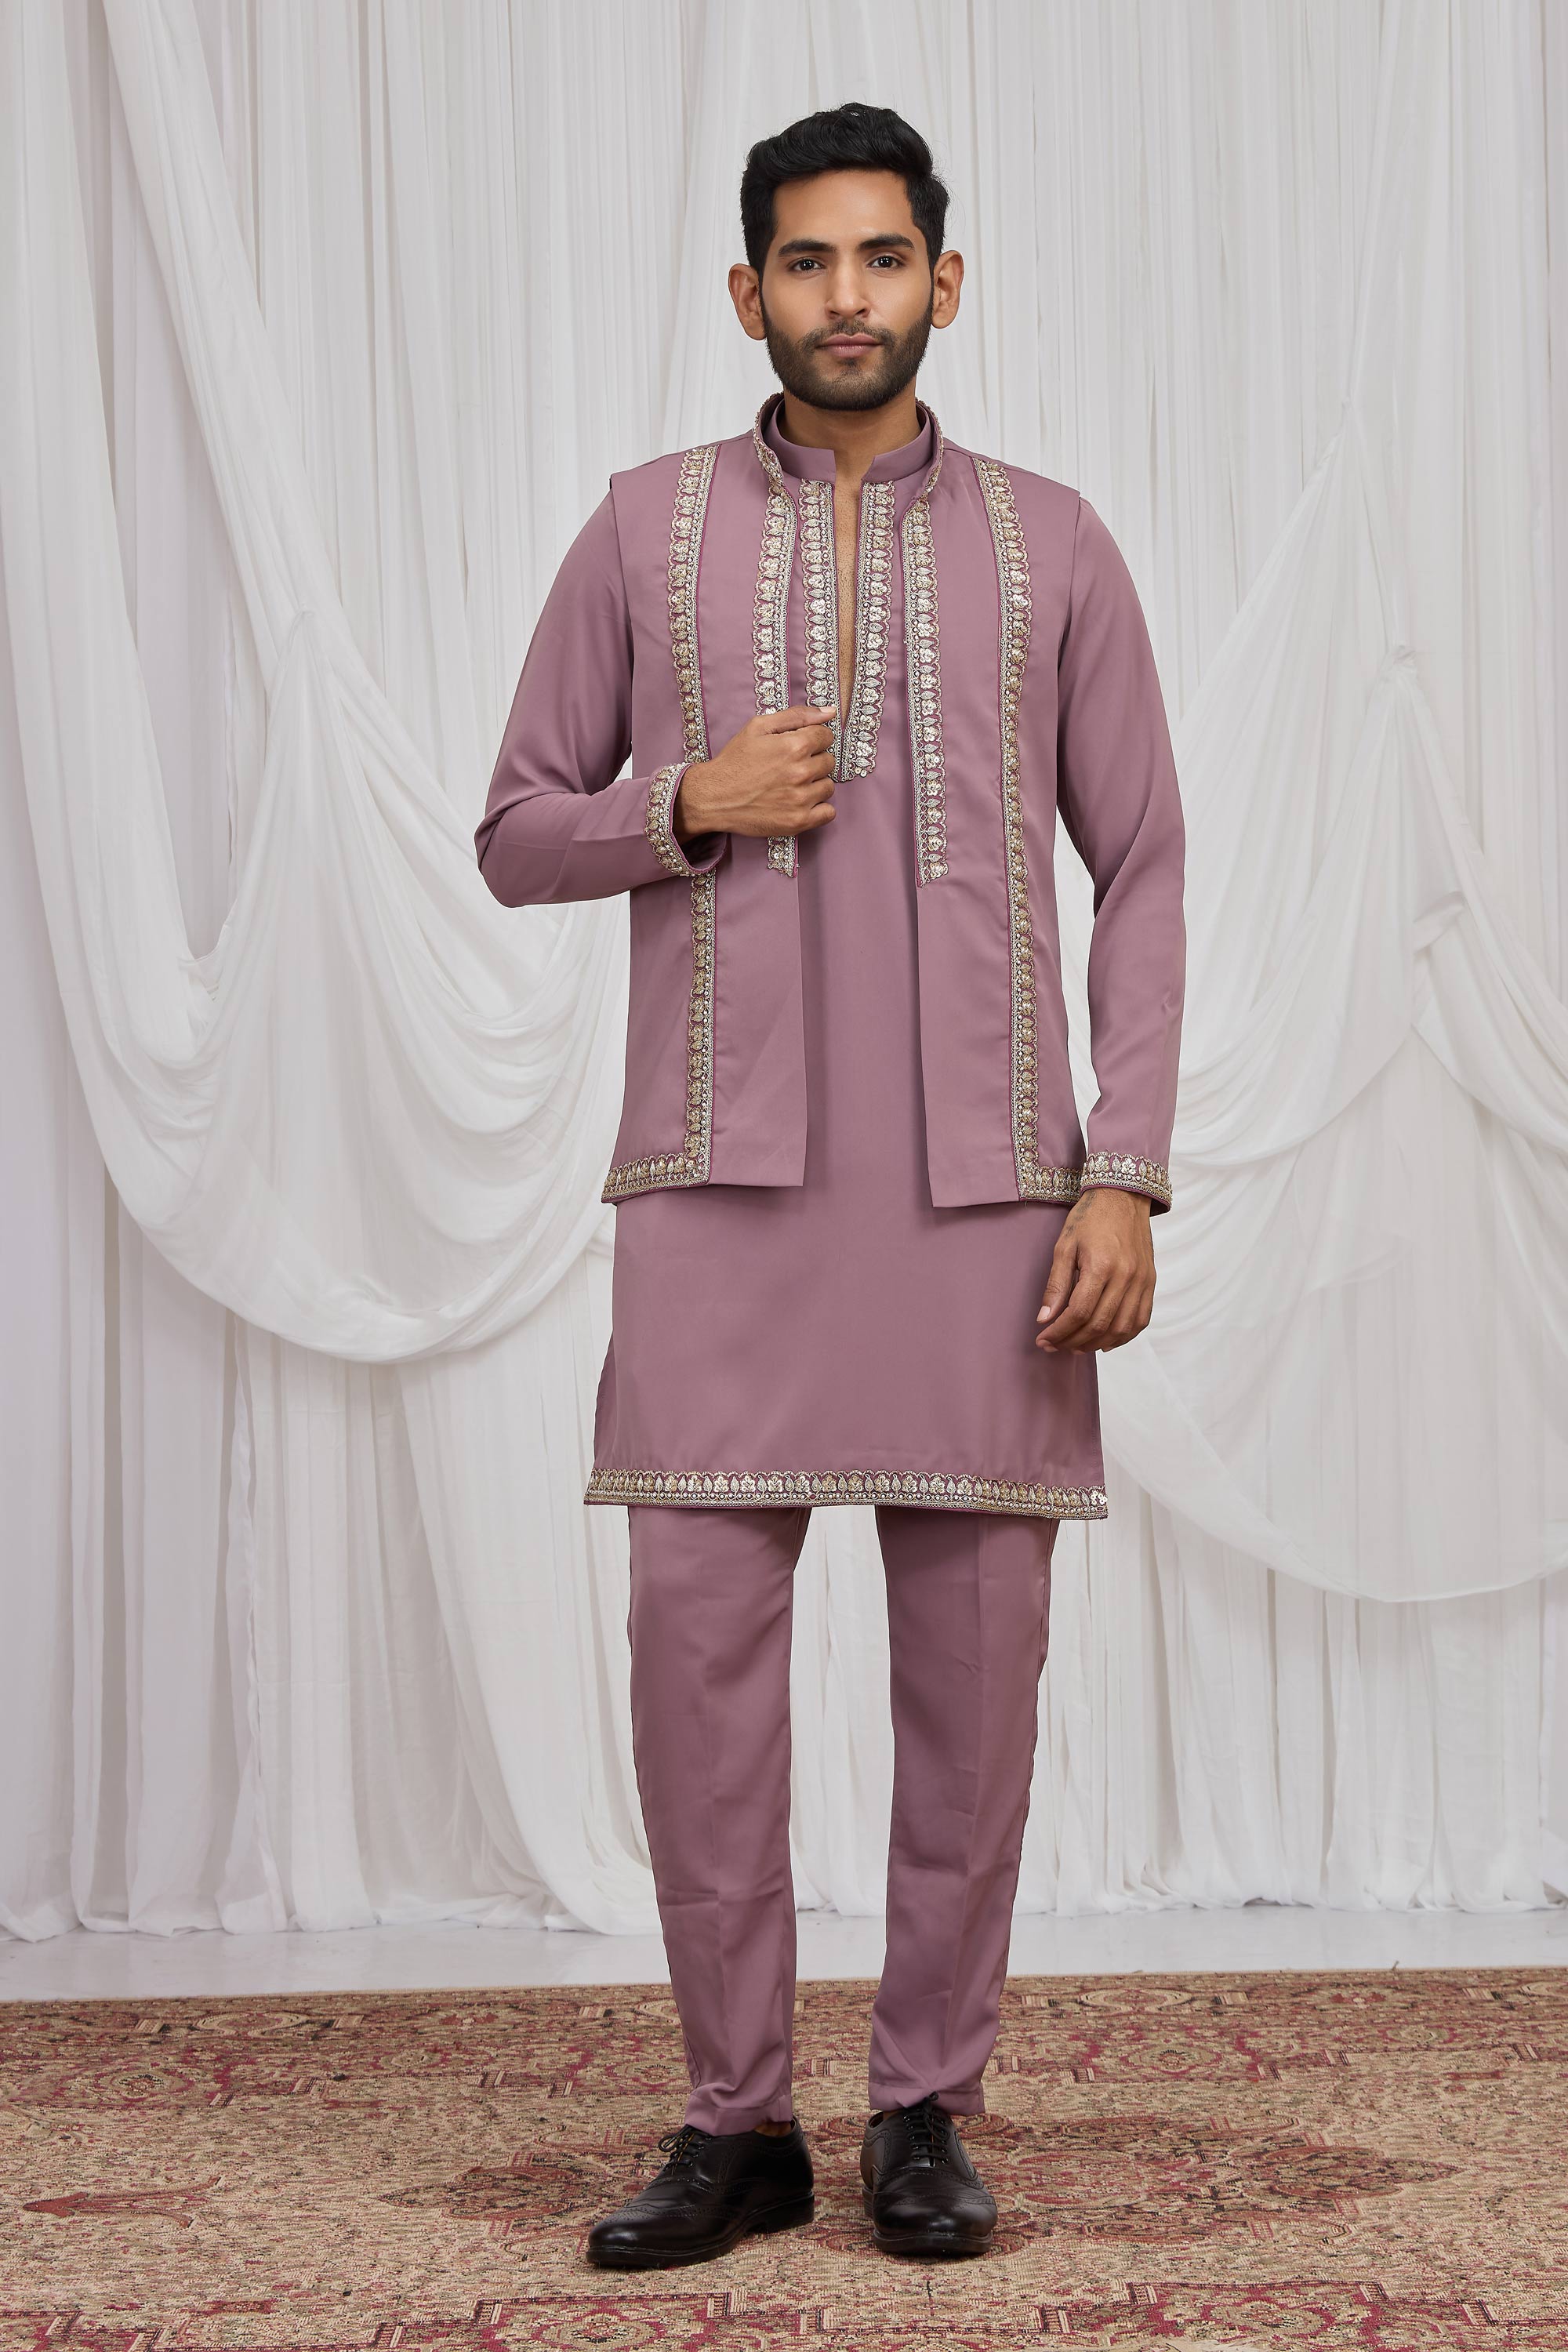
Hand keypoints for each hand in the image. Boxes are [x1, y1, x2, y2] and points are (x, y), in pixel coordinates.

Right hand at [673, 705, 838, 841]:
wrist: (714, 797)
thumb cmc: (735, 760)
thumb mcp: (759, 727)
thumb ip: (796, 716)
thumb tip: (830, 712)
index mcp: (794, 746)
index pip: (827, 737)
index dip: (814, 740)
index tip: (800, 747)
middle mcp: (801, 772)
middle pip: (829, 762)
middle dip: (814, 761)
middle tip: (791, 767)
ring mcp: (801, 799)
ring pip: (828, 787)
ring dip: (815, 785)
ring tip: (792, 785)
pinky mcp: (798, 821)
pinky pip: (828, 813)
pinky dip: (819, 808)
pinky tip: (801, 802)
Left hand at [1035, 1188, 1154, 1352]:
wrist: (1123, 1197)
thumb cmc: (1090, 1218)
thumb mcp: (1064, 1246)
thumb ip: (1056, 1285)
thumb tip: (1045, 1319)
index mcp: (1101, 1266)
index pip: (1079, 1312)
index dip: (1059, 1332)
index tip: (1043, 1339)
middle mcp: (1126, 1277)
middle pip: (1099, 1324)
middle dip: (1073, 1341)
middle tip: (1054, 1346)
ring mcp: (1142, 1281)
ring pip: (1121, 1328)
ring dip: (1097, 1343)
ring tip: (1076, 1347)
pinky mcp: (1150, 1282)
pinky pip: (1140, 1319)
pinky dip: (1123, 1336)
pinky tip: (1105, 1342)